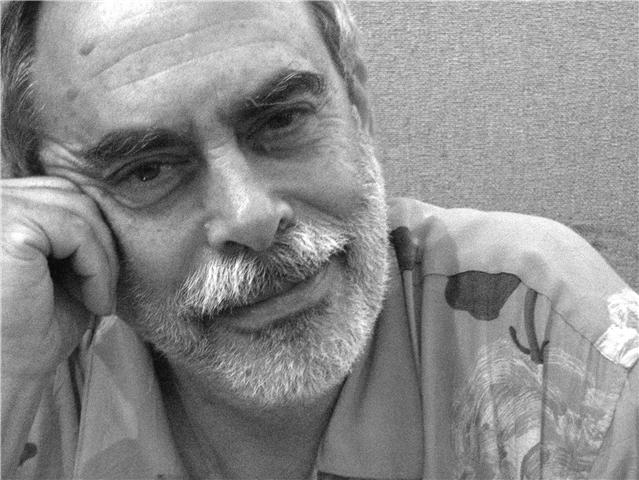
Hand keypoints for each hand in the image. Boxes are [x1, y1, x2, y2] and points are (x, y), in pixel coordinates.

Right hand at [1, 177, 117, 375]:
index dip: (90, 234)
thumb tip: (121, 202)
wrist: (9, 370)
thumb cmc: (33, 324)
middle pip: (72, 195)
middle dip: (101, 243)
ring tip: (98, 299)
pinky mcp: (9, 226)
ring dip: (102, 259)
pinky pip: (78, 231)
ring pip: (80, 210)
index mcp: (1, 205)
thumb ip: (78, 230)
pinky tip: (94, 302)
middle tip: (104, 290)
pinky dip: (97, 268)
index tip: (99, 279)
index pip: (60, 193)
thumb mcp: (62, 266)